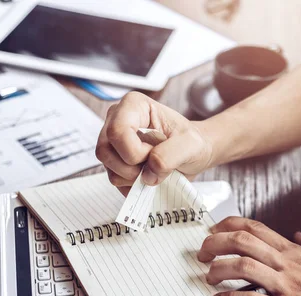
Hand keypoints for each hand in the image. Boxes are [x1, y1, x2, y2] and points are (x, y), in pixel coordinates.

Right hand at [96, 92, 213, 194]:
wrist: (195, 154)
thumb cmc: (192, 143)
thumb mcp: (191, 144)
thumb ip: (171, 154)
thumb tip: (148, 171)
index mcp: (133, 105)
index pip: (117, 131)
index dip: (135, 151)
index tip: (155, 152)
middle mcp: (117, 120)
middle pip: (106, 151)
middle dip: (133, 166)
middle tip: (156, 163)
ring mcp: (113, 143)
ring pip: (109, 168)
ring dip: (134, 177)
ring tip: (154, 168)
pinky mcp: (115, 162)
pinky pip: (115, 180)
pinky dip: (134, 184)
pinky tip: (149, 174)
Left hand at [198, 217, 300, 295]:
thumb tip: (298, 234)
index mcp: (296, 252)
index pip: (255, 228)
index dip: (228, 225)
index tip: (214, 230)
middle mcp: (288, 265)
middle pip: (242, 242)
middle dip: (215, 243)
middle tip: (202, 253)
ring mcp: (287, 287)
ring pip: (243, 266)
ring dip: (218, 270)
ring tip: (207, 277)